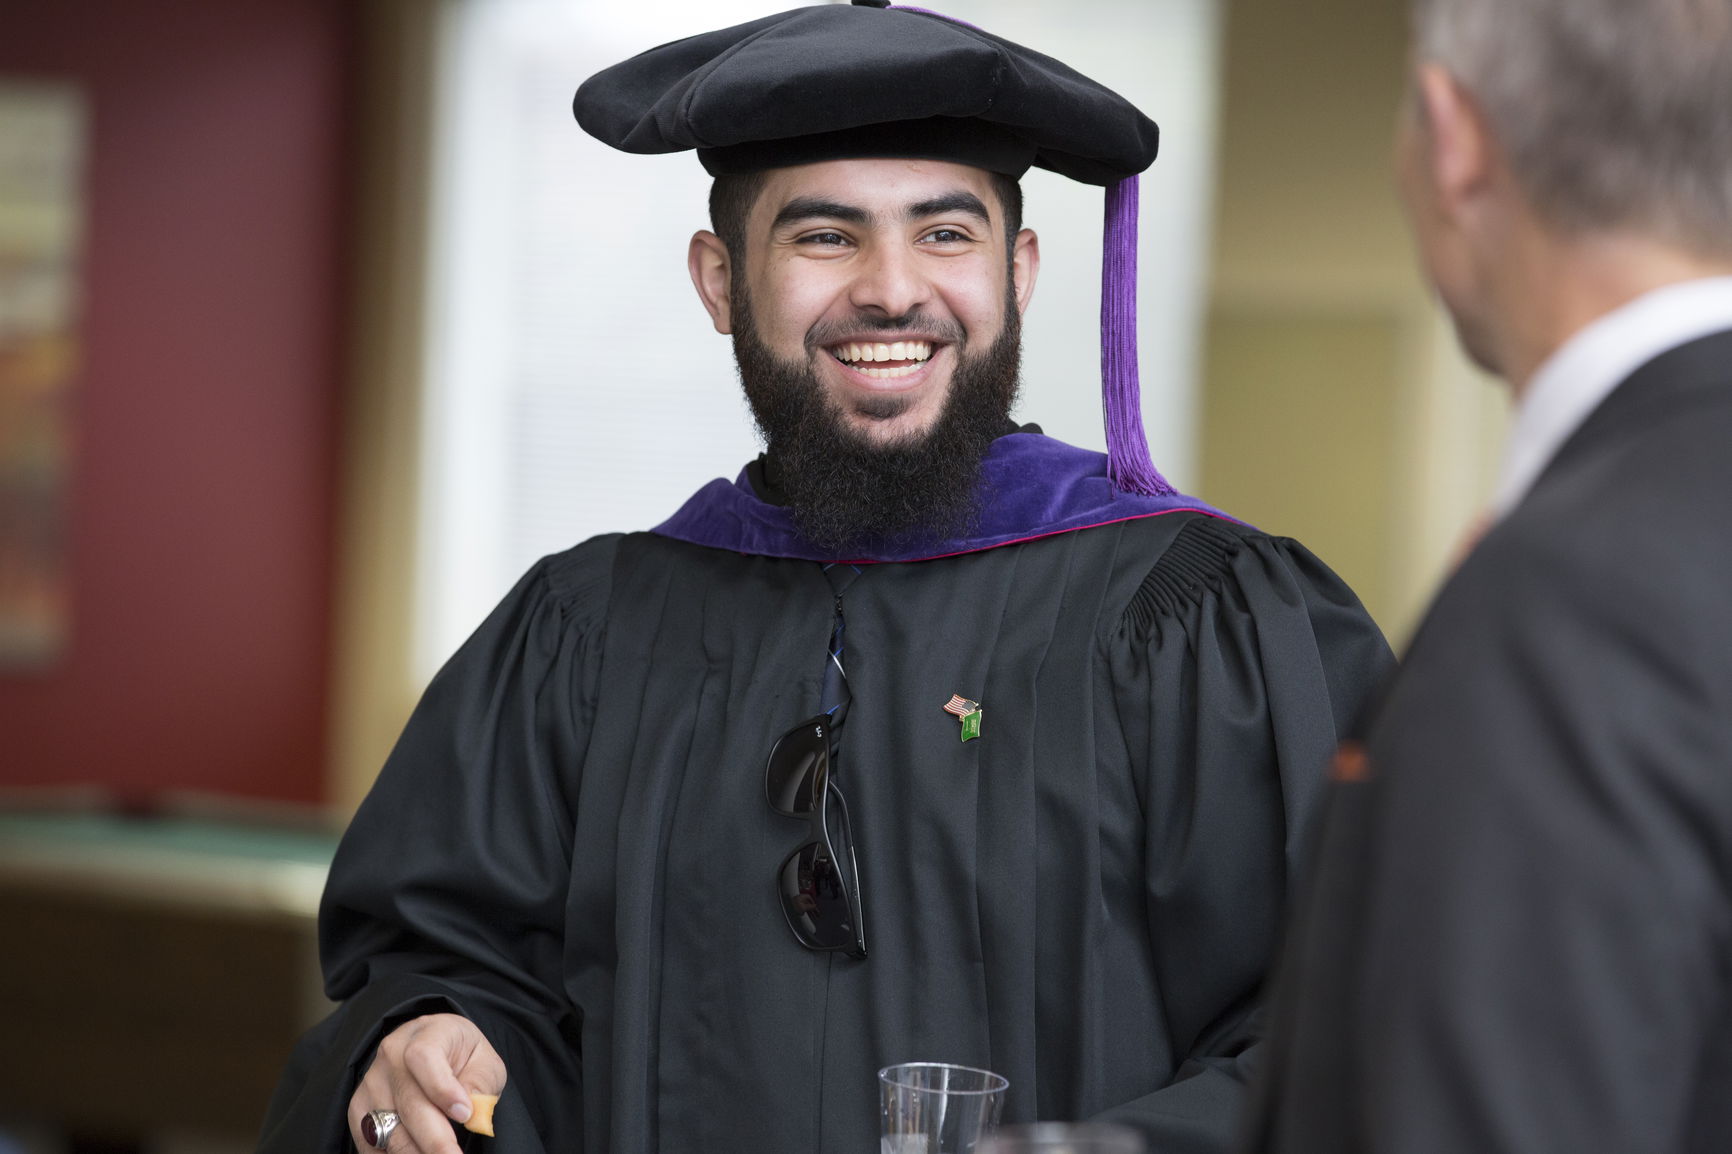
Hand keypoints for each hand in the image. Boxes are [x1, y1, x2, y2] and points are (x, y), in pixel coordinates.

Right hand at [348, 1013, 506, 1152]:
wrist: (432, 1050)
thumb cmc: (462, 1057)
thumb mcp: (483, 1061)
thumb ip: (480, 1084)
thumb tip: (472, 1116)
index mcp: (427, 1033)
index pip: (424, 1057)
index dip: (442, 1088)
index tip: (464, 1114)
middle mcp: (391, 1055)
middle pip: (408, 1102)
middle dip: (434, 1140)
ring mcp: (371, 1083)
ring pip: (388, 1129)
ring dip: (414, 1152)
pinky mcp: (358, 1109)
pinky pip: (370, 1143)